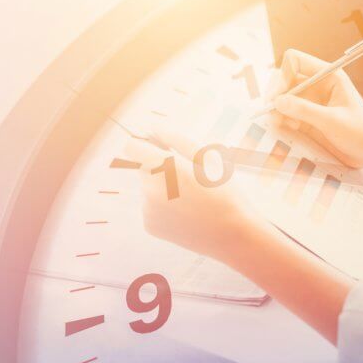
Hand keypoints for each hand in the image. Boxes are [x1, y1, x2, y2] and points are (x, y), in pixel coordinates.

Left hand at [124, 126, 264, 260]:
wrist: (231, 235)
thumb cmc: (224, 191)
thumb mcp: (206, 158)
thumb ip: (176, 139)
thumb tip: (154, 127)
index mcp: (164, 167)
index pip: (131, 147)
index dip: (143, 144)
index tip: (157, 148)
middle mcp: (150, 188)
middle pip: (141, 167)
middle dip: (158, 167)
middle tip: (186, 177)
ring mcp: (147, 209)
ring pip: (147, 188)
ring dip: (162, 187)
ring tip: (191, 199)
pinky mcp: (149, 225)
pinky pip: (150, 207)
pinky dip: (163, 206)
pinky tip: (185, 213)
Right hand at [268, 49, 362, 167]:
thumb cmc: (361, 133)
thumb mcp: (333, 121)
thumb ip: (305, 110)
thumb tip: (278, 101)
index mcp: (328, 76)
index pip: (295, 61)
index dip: (283, 75)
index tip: (279, 96)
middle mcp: (318, 85)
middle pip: (285, 80)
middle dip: (277, 94)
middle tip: (272, 112)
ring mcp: (312, 102)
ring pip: (284, 98)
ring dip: (277, 109)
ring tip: (279, 123)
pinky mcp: (308, 118)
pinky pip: (287, 113)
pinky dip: (283, 119)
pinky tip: (290, 128)